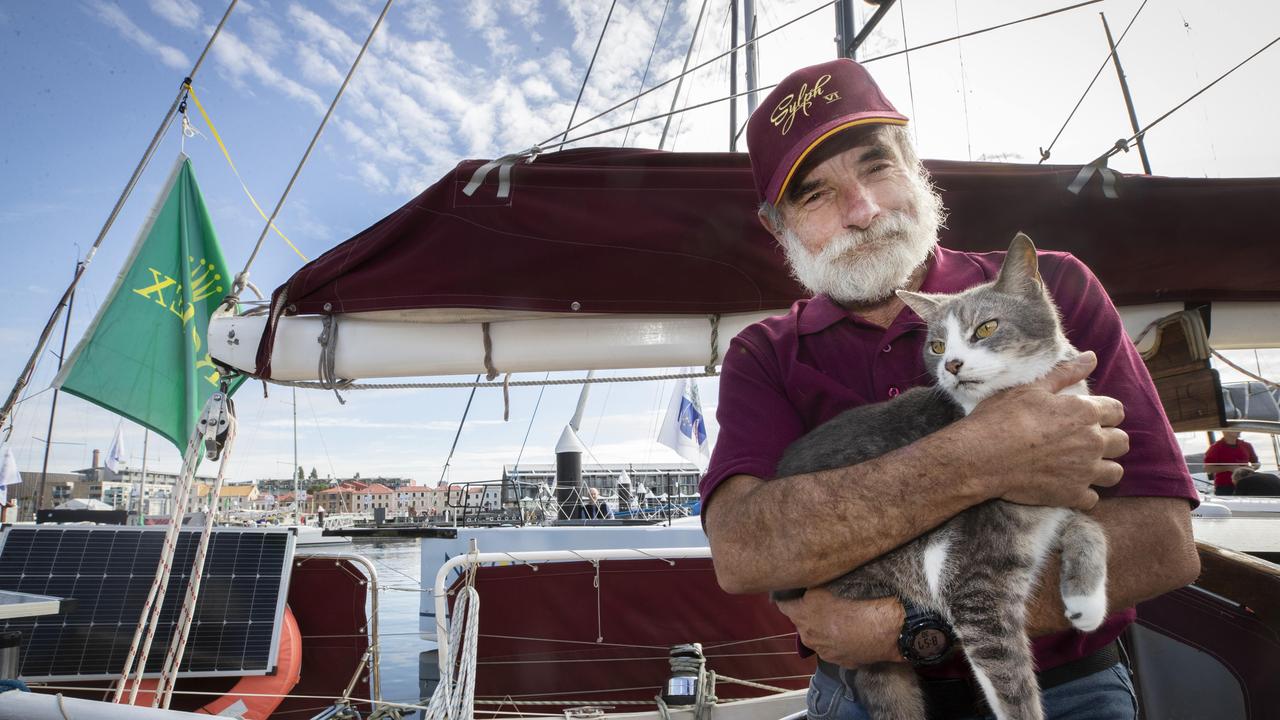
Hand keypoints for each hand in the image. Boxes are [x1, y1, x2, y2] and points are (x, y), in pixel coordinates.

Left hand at [774, 588, 904, 667]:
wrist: (886, 628)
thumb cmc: (858, 602)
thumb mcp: (827, 585)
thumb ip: (809, 587)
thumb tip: (802, 584)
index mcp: (801, 616)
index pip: (783, 605)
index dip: (786, 597)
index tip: (790, 592)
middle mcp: (808, 637)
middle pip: (801, 622)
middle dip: (808, 614)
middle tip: (824, 604)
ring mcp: (824, 652)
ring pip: (818, 637)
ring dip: (824, 629)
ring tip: (842, 619)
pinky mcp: (841, 662)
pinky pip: (835, 648)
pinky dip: (840, 641)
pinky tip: (853, 632)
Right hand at [965, 351, 1127, 509]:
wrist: (981, 456)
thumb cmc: (1002, 417)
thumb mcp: (1031, 388)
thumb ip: (1065, 373)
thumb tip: (1092, 357)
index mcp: (1084, 412)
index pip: (1117, 411)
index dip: (1105, 412)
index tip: (1089, 416)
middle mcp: (1092, 442)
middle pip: (1122, 442)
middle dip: (1109, 440)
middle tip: (1085, 441)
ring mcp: (1084, 471)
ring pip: (1115, 473)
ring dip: (1103, 468)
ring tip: (1082, 466)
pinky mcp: (1071, 495)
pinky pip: (1092, 499)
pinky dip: (1083, 494)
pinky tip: (1067, 485)